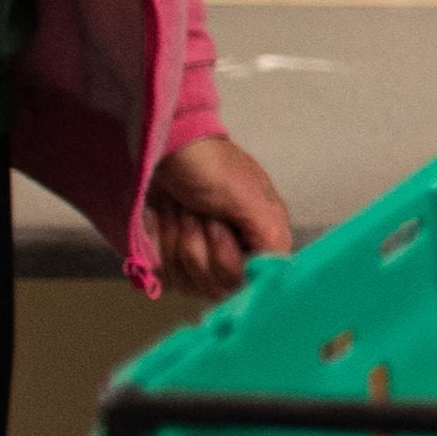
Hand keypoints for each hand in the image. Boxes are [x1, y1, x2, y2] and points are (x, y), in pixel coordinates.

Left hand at [145, 132, 297, 302]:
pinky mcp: (176, 260)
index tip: (218, 228)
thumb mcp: (248, 197)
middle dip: (198, 244)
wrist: (165, 149)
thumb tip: (277, 272)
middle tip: (199, 210)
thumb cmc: (209, 166)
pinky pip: (167, 277)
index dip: (230, 263)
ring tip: (181, 208)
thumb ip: (269, 237)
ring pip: (189, 282)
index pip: (250, 282)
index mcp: (263, 240)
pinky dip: (159, 245)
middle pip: (216, 286)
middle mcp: (238, 254)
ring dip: (176, 239)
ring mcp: (205, 260)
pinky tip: (164, 219)